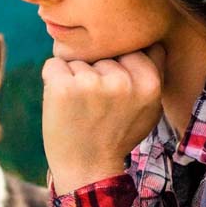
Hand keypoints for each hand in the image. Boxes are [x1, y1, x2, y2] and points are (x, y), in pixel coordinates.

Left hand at [42, 42, 166, 195]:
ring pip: (78, 59)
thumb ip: (152, 71)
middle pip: (102, 52)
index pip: (130, 47)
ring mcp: (92, 84)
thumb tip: (148, 37)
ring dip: (74, 77)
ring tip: (81, 108)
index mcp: (149, 83)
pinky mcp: (63, 88)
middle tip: (97, 105)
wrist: (87, 169)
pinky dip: (53, 80)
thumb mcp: (148, 107)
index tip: (116, 92)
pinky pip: (54, 64)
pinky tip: (63, 104)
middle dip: (96, 71)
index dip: (119, 66)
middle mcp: (123, 81)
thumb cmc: (116, 135)